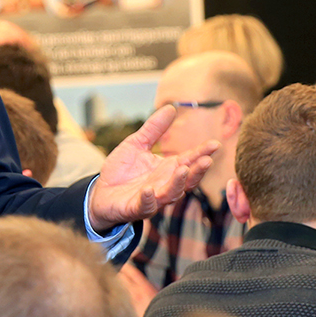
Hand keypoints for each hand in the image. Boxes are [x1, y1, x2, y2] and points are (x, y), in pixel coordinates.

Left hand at [87, 105, 217, 231]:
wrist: (100, 193)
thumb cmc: (122, 170)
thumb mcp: (137, 144)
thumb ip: (153, 129)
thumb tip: (171, 107)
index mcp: (168, 169)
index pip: (189, 161)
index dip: (202, 153)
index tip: (215, 144)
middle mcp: (165, 185)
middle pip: (186, 180)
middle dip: (197, 171)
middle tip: (207, 160)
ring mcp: (152, 198)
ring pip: (170, 194)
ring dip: (177, 183)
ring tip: (183, 169)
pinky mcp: (136, 209)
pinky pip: (145, 206)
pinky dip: (148, 199)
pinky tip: (148, 190)